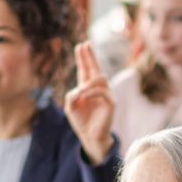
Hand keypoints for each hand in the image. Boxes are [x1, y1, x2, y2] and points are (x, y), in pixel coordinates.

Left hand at [61, 42, 115, 164]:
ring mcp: (106, 95)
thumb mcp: (70, 108)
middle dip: (90, 56)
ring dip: (89, 83)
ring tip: (80, 92)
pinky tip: (85, 96)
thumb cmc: (81, 122)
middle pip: (95, 68)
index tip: (80, 46)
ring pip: (100, 79)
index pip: (85, 70)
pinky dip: (92, 92)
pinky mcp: (111, 103)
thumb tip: (79, 89)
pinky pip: (103, 91)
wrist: (90, 137)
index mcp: (86, 88)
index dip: (83, 58)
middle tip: (85, 44)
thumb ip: (71, 96)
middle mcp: (97, 89)